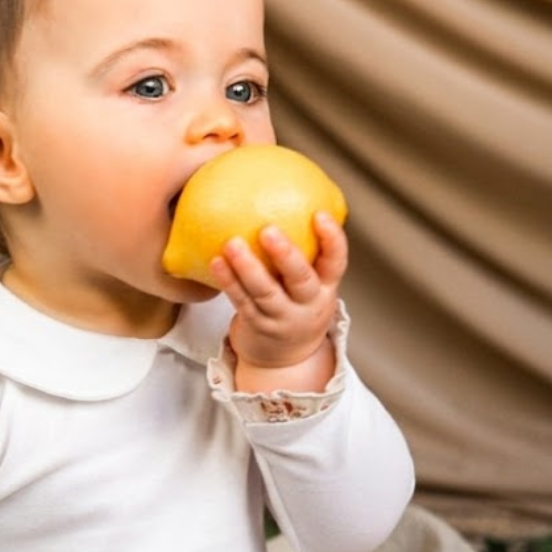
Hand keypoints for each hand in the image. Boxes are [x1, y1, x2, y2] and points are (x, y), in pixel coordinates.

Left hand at [209, 210, 346, 393]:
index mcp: (326, 288)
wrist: (284, 360)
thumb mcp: (309, 282)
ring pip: (265, 293)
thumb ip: (303, 249)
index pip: (336, 262)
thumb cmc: (295, 304)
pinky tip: (215, 261)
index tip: (320, 214)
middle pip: (301, 280)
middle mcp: (308, 304)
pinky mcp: (258, 326)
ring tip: (232, 243)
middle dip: (287, 255)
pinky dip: (228, 282)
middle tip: (268, 230)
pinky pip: (241, 301)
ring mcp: (282, 318)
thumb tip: (283, 192)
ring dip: (248, 268)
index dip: (332, 239)